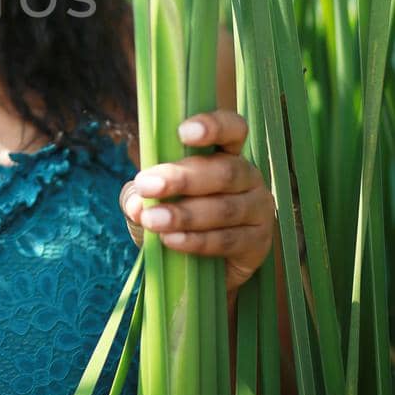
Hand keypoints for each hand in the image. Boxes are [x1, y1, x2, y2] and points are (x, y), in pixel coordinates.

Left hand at [119, 109, 275, 294]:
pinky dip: (196, 241)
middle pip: (225, 171)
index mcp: (226, 153)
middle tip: (146, 185)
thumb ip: (138, 195)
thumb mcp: (151, 201)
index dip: (213, 126)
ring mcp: (259, 210)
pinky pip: (227, 240)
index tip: (183, 132)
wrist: (194, 268)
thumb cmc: (173, 218)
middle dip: (182, 178)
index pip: (232, 129)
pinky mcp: (258, 244)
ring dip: (185, 214)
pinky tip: (171, 241)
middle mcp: (249, 176)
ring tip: (152, 220)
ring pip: (224, 208)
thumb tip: (136, 202)